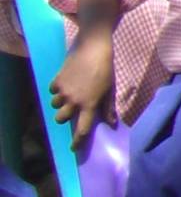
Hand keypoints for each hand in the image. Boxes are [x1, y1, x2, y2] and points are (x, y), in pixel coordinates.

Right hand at [51, 31, 113, 145]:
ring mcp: (64, 91)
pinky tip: (66, 81)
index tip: (73, 149)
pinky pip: (52, 90)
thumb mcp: (110, 89)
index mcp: (90, 104)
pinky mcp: (57, 80)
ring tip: (69, 93)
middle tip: (71, 109)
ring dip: (60, 102)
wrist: (93, 48)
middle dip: (64, 117)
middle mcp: (74, 100)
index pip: (83, 129)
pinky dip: (57, 89)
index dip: (78, 141)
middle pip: (61, 119)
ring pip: (55, 105)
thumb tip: (112, 123)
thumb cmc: (106, 69)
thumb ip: (109, 107)